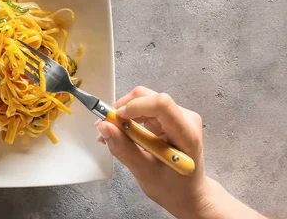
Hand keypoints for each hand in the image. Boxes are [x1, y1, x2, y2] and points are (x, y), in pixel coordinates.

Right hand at [96, 87, 264, 217]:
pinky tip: (122, 133)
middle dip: (123, 109)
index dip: (135, 106)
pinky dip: (129, 118)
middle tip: (106, 127)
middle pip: (148, 97)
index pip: (161, 104)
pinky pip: (144, 108)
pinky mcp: (170, 117)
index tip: (115, 119)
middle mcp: (185, 118)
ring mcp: (178, 116)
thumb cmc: (173, 188)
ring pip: (143, 100)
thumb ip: (123, 148)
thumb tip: (103, 127)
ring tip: (112, 134)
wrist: (190, 195)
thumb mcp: (144, 172)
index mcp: (185, 133)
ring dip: (123, 114)